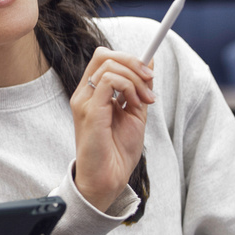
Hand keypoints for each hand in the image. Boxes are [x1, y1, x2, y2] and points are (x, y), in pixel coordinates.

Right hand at [70, 47, 154, 210]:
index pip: (105, 59)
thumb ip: (139, 88)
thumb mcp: (135, 113)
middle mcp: (84, 94)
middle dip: (133, 62)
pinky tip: (135, 105)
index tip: (150, 73)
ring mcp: (84, 101)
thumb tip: (150, 61)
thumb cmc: (118, 152)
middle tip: (150, 81)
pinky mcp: (89, 110)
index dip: (129, 59)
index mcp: (92, 94)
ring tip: (144, 101)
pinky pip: (109, 80)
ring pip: (109, 65)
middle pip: (104, 55)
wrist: (109, 179)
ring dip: (135, 79)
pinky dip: (128, 86)